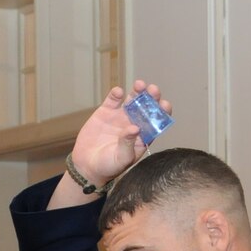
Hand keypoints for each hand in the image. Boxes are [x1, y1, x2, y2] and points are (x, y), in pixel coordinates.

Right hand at [52, 81, 163, 207]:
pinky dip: (116, 94)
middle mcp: (134, 123)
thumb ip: (128, 144)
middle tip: (153, 90)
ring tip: (139, 85)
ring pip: (133, 100)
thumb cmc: (108, 166)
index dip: (162, 112)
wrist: (87, 165)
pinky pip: (113, 100)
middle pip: (147, 107)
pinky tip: (118, 92)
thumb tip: (135, 128)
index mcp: (143, 136)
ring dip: (137, 91)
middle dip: (152, 97)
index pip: (157, 121)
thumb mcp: (121, 159)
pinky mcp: (106, 112)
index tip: (164, 104)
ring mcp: (120, 116)